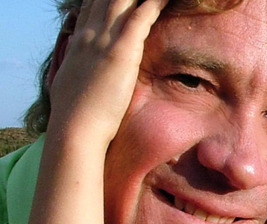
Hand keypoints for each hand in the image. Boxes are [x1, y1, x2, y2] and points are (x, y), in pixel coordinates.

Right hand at [47, 0, 168, 148]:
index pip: (90, 8)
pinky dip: (155, 3)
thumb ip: (76, 73)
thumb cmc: (75, 116)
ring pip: (122, 1)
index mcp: (77, 44)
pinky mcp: (121, 50)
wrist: (75, 128)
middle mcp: (88, 36)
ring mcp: (103, 40)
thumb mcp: (70, 86)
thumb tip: (76, 77)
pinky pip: (141, 17)